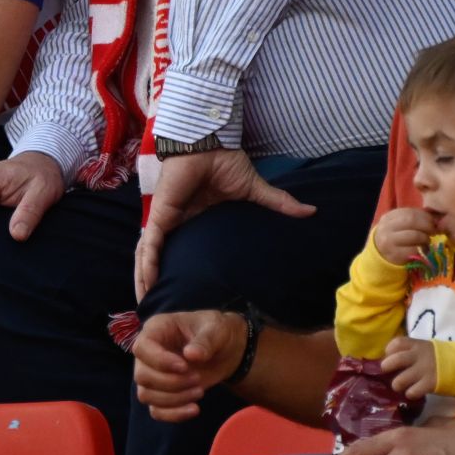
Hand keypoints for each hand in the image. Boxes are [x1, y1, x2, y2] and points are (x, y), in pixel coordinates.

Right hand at [131, 309, 247, 422]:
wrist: (226, 350)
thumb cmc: (217, 332)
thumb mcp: (216, 329)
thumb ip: (205, 341)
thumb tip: (190, 354)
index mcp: (156, 329)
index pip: (141, 348)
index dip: (160, 361)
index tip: (185, 367)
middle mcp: (148, 353)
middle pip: (142, 375)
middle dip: (171, 383)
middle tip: (197, 379)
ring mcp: (152, 374)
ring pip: (146, 395)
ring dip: (174, 399)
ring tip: (200, 391)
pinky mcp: (161, 393)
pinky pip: (156, 410)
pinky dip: (173, 414)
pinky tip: (194, 409)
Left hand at [135, 149, 314, 301]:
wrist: (209, 143)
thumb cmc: (225, 162)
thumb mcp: (252, 191)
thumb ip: (277, 203)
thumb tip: (310, 211)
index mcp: (194, 221)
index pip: (180, 251)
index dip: (176, 272)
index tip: (180, 297)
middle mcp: (176, 224)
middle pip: (158, 259)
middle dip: (153, 283)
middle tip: (155, 311)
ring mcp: (166, 220)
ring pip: (148, 256)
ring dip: (144, 280)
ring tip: (144, 306)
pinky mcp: (160, 216)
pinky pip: (149, 245)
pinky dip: (146, 265)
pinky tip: (146, 285)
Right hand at [374, 208, 436, 265]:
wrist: (381, 254)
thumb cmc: (395, 238)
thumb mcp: (399, 225)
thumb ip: (413, 219)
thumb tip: (434, 219)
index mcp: (389, 217)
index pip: (411, 211)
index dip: (425, 216)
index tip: (433, 221)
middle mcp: (387, 227)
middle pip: (412, 220)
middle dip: (427, 225)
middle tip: (433, 231)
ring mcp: (389, 241)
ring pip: (414, 235)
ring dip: (425, 238)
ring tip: (427, 240)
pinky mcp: (395, 254)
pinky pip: (414, 250)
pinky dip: (423, 249)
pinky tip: (423, 250)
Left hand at [378, 336, 437, 399]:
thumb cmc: (437, 358)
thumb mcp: (424, 348)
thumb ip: (409, 352)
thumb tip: (389, 360)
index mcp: (417, 344)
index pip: (397, 343)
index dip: (389, 350)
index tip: (388, 356)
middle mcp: (419, 356)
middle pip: (396, 360)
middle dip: (386, 367)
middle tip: (387, 372)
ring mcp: (424, 370)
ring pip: (401, 380)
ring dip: (396, 384)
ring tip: (399, 386)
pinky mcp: (430, 383)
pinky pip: (413, 391)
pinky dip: (409, 393)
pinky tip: (412, 392)